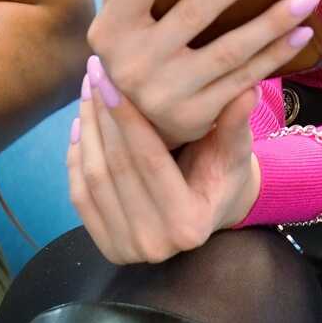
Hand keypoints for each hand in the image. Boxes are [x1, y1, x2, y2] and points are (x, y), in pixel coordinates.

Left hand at [68, 61, 261, 263]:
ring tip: (87, 91)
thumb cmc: (226, 173)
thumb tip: (246, 90)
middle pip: (117, 168)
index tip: (111, 75)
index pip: (150, 160)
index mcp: (189, 224)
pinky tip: (81, 123)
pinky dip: (75, 156)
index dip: (128, 116)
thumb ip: (235, 124)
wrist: (211, 211)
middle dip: (102, 116)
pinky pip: (80, 196)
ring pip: (93, 179)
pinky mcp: (107, 248)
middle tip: (95, 72)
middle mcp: (155, 244)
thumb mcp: (236, 150)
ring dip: (86, 130)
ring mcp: (127, 250)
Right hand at [86, 0, 320, 146]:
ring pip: (229, 51)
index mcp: (110, 32)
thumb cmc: (135, 54)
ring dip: (273, 22)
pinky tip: (301, 33)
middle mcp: (134, 65)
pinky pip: (244, 78)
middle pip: (193, 13)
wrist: (141, 129)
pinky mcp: (197, 116)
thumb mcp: (118, 20)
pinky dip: (276, 55)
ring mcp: (167, 94)